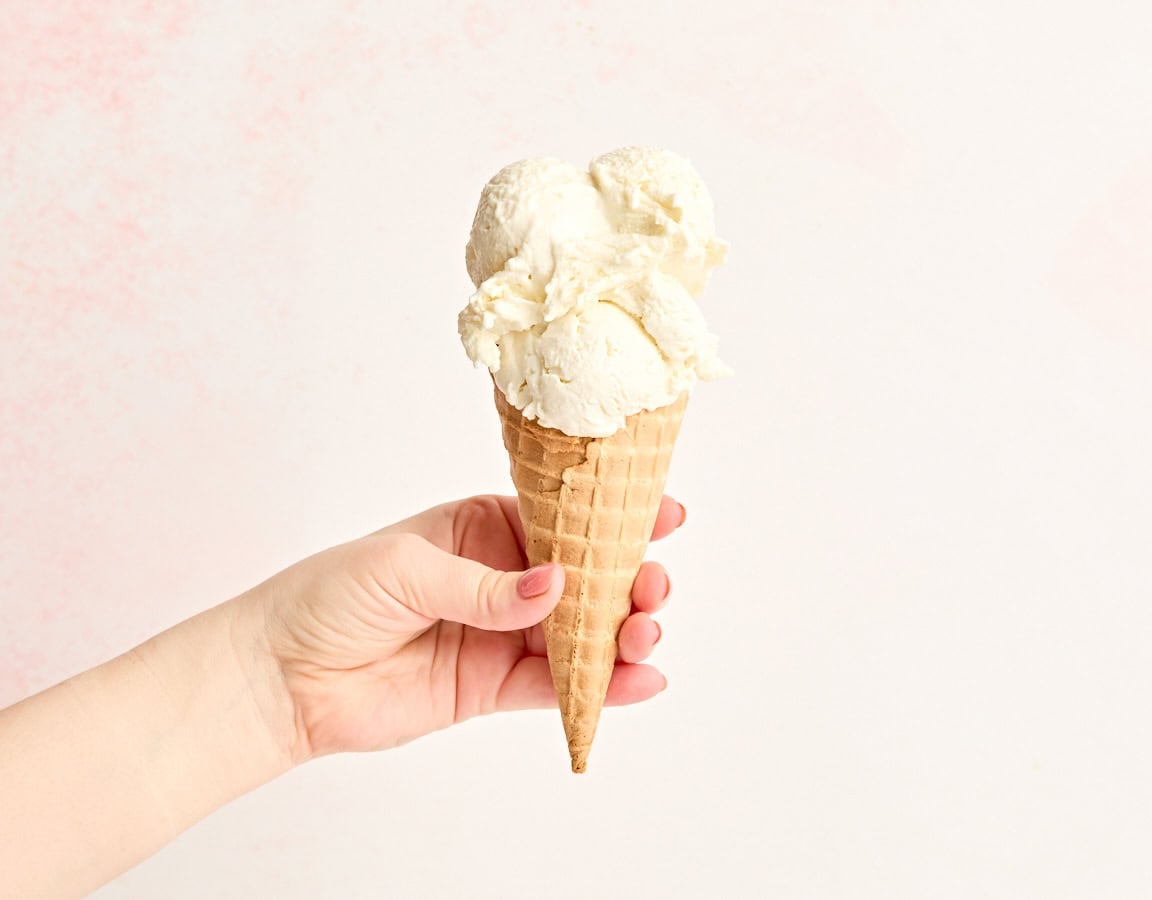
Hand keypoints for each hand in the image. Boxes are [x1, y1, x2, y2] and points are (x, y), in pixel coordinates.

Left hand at [243, 494, 683, 761]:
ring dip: (622, 634)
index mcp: (482, 528)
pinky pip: (557, 685)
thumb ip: (484, 585)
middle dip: (628, 580)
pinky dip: (600, 686)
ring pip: (580, 632)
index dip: (614, 517)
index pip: (561, 519)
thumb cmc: (331, 597)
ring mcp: (502, 634)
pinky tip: (638, 683)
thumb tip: (556, 586)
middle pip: (584, 577)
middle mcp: (502, 578)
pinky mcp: (494, 687)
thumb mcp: (406, 568)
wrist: (284, 675)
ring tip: (645, 637)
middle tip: (652, 590)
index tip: (665, 514)